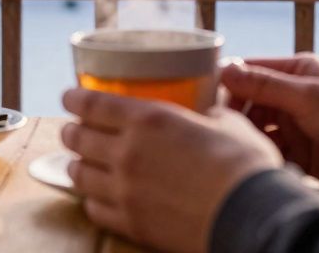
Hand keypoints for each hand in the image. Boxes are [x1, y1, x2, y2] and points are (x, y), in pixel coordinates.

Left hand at [61, 89, 281, 252]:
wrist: (250, 215)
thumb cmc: (245, 166)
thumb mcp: (227, 123)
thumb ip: (207, 114)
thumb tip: (208, 110)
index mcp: (148, 119)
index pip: (94, 104)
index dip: (74, 98)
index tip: (68, 96)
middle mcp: (127, 152)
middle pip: (79, 138)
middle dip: (71, 131)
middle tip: (72, 129)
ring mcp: (125, 190)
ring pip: (80, 175)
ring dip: (76, 165)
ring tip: (79, 163)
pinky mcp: (131, 222)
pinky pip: (95, 209)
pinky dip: (91, 199)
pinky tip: (96, 197)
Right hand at [221, 53, 318, 196]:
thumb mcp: (308, 97)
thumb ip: (265, 85)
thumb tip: (225, 69)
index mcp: (294, 72)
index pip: (248, 70)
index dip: (226, 82)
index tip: (204, 97)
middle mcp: (290, 96)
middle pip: (246, 100)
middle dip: (231, 112)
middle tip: (217, 127)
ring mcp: (293, 125)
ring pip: (253, 127)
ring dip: (243, 135)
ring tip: (234, 145)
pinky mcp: (297, 154)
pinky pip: (267, 151)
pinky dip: (258, 154)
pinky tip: (252, 160)